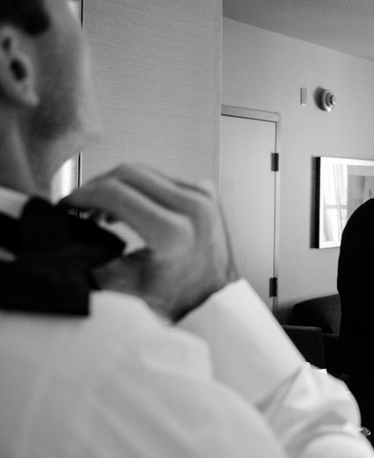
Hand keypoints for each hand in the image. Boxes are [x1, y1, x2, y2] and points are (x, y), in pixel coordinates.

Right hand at [61, 163, 238, 321]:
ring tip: (100, 210)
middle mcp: (191, 206)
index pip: (115, 193)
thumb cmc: (176, 294)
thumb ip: (94, 262)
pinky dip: (138, 188)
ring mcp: (202, 195)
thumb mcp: (128, 284)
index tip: (67, 205)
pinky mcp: (205, 191)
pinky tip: (127, 207)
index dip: (83, 195)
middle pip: (128, 174)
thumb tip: (66, 242)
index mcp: (173, 231)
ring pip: (144, 172)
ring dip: (116, 185)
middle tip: (79, 206)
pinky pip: (161, 178)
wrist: (213, 296)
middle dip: (96, 186)